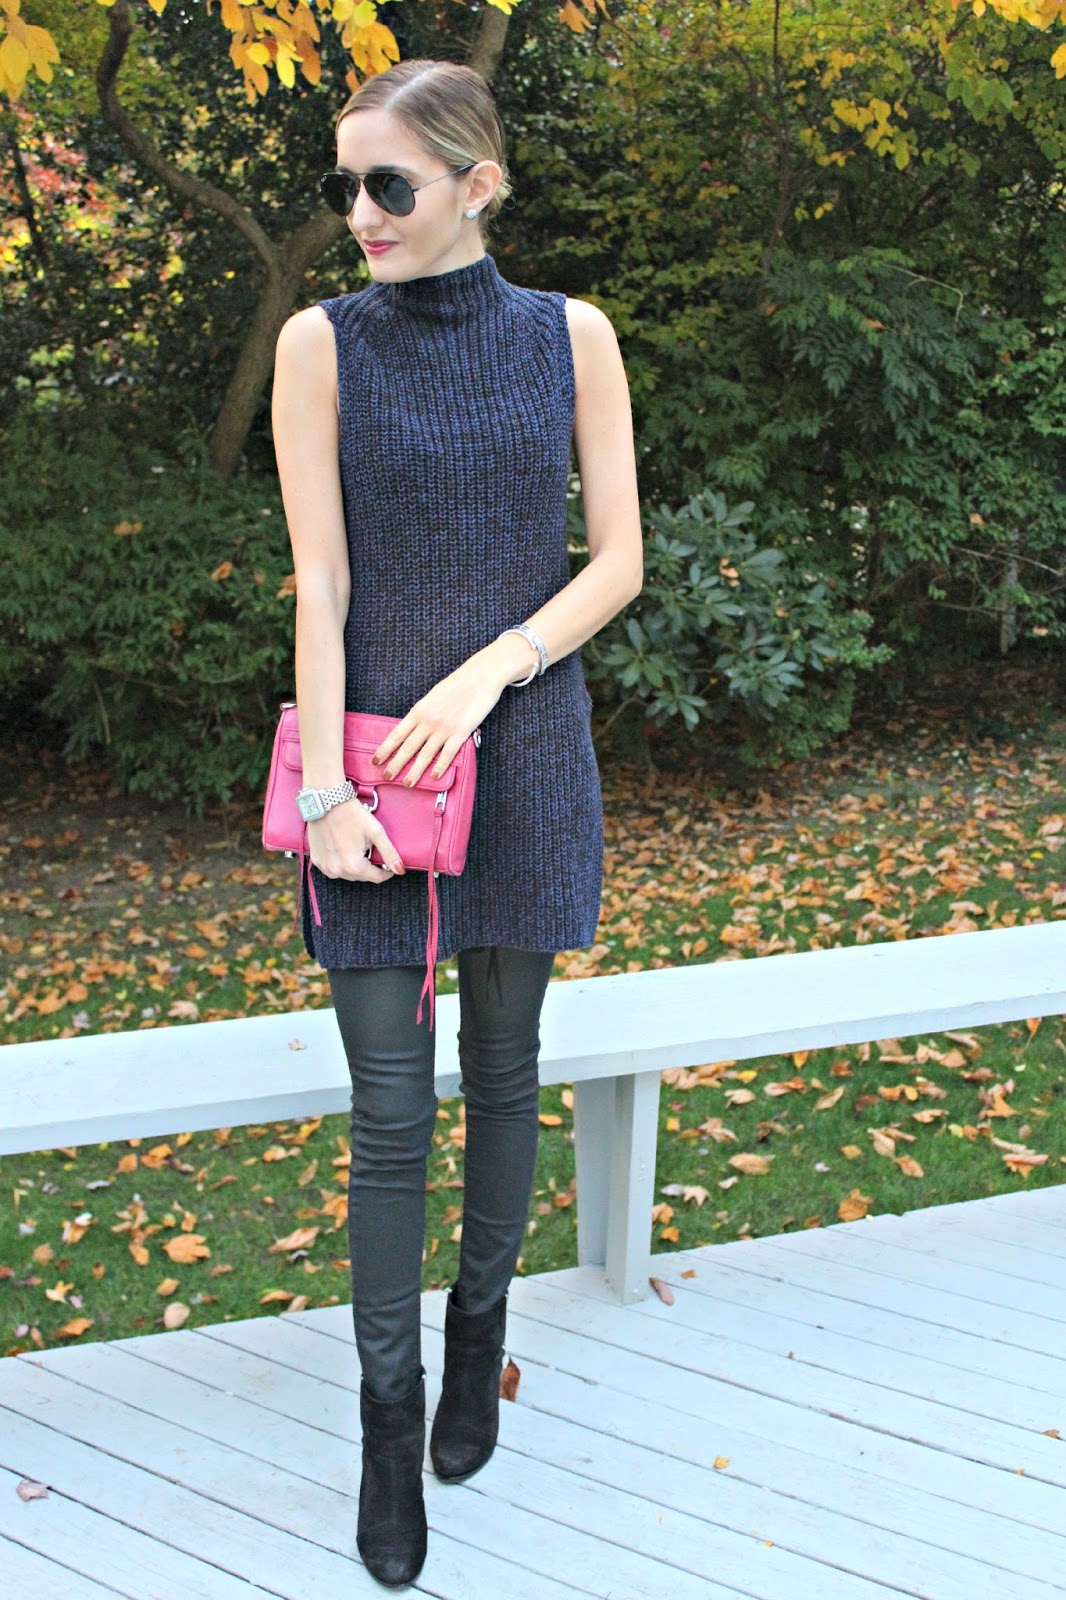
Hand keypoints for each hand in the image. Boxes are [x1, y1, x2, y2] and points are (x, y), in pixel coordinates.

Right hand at [307, 796, 406, 881]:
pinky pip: (333, 869)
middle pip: (361, 877)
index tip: (388, 864)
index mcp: (354, 866)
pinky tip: (343, 850)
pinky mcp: (316, 860)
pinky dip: (340, 864)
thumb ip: (389, 853)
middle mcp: (337, 870)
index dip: (386, 872)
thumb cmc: (352, 814)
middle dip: (369, 868)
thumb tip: (400, 870)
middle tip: (371, 851)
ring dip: (354, 867)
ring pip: (346, 875)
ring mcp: (325, 866)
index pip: (376, 878)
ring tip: (357, 849)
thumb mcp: (376, 831)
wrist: (326, 801)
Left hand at [371, 649, 504, 786]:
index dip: (385, 748)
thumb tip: (414, 728)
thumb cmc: (458, 684)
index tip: (375, 760)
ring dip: (415, 771)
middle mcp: (428, 720)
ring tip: (407, 783)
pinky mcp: (461, 732)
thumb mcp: (433, 696)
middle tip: (386, 776)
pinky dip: (440, 767)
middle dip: (395, 764)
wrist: (480, 675)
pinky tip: (433, 777)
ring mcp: (444, 727)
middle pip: (408, 747)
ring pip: (425, 754)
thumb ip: (423, 713)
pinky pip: (447, 754)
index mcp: (419, 710)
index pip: (397, 733)